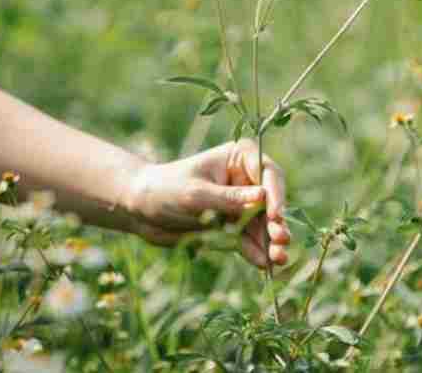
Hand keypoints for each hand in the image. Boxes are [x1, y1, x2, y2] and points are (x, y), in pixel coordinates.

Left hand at [122, 139, 289, 266]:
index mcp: (239, 157)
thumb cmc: (165, 190)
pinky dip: (256, 252)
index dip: (276, 194)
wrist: (139, 209)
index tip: (275, 215)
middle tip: (281, 240)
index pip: (268, 173)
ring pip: (264, 224)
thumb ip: (229, 199)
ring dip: (271, 242)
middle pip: (272, 201)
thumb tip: (262, 197)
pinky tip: (264, 265)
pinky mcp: (233, 226)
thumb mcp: (196, 195)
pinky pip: (250, 240)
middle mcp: (245, 179)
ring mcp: (240, 204)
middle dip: (277, 222)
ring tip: (278, 259)